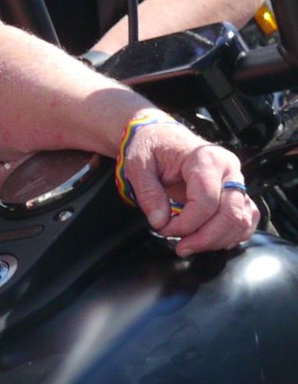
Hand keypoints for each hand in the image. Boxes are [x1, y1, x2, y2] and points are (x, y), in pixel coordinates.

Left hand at [117, 112, 258, 255]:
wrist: (161, 136)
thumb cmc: (150, 147)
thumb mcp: (137, 165)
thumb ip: (148, 194)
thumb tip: (160, 222)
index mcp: (206, 159)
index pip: (206, 202)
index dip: (185, 224)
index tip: (163, 229)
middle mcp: (229, 170)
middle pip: (231, 214)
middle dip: (205, 237)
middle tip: (180, 247)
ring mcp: (236, 181)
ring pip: (242, 219)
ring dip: (218, 239)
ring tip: (190, 245)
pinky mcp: (236, 192)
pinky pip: (246, 218)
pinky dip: (231, 234)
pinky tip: (209, 240)